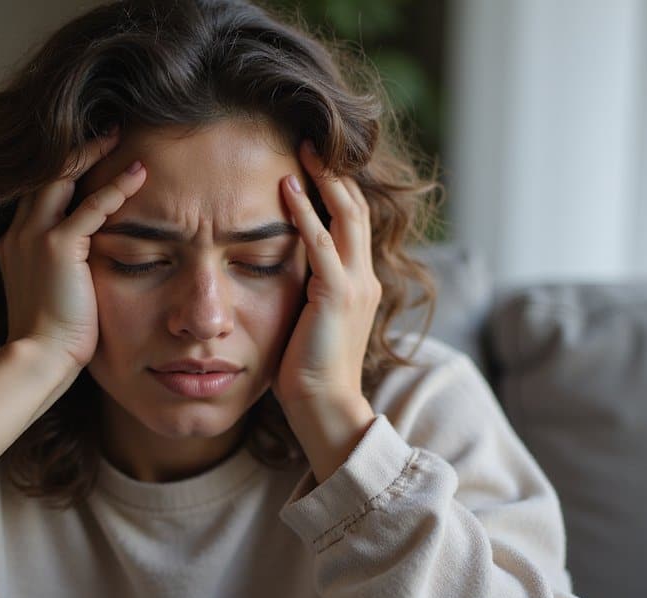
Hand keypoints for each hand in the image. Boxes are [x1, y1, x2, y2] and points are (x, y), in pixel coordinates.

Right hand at [0, 127, 146, 367]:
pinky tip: (139, 173)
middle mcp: (19, 233)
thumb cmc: (50, 339)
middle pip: (45, 175)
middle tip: (107, 132)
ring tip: (120, 137)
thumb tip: (88, 268)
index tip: (89, 157)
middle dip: (75, 150)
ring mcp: (35, 237)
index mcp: (15, 244)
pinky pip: (91, 206)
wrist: (36, 359)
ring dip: (92, 154)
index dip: (62, 171)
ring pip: (62, 178)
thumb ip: (64, 271)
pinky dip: (116, 187)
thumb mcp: (53, 295)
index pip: (38, 194)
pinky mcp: (57, 247)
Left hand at [273, 139, 381, 411]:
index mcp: (361, 283)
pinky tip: (287, 188)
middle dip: (334, 172)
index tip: (314, 164)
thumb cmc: (308, 372)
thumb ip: (305, 292)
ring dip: (324, 180)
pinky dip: (305, 212)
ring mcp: (356, 284)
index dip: (337, 190)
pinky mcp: (337, 294)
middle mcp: (365, 277)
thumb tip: (281, 273)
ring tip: (303, 150)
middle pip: (356, 208)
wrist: (325, 406)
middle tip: (310, 142)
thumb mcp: (309, 321)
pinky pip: (322, 242)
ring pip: (347, 215)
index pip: (353, 223)